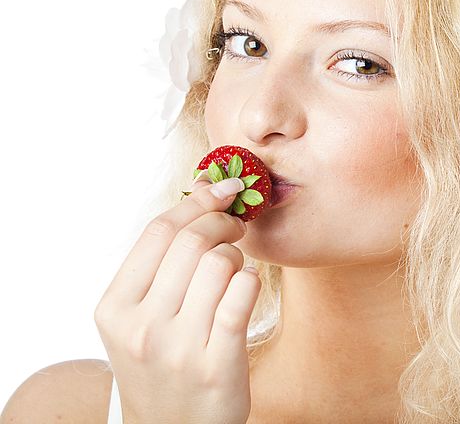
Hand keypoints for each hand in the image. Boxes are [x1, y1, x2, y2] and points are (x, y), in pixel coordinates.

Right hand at [94, 177, 260, 423]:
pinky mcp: (217, 363)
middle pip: (191, 241)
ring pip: (220, 264)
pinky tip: (245, 286)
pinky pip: (242, 294)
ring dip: (236, 257)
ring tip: (233, 271)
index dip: (196, 201)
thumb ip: (161, 263)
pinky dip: (250, 280)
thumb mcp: (139, 318)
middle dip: (223, 222)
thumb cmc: (161, 364)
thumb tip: (202, 192)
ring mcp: (178, 347)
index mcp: (115, 307)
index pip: (159, 231)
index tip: (222, 189)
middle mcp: (141, 326)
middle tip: (236, 226)